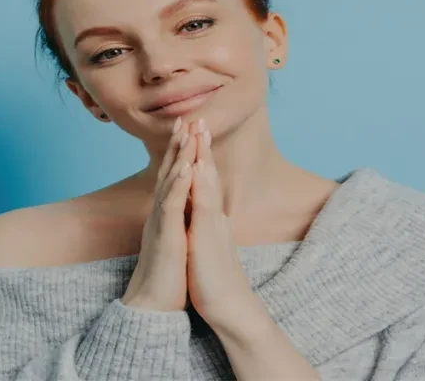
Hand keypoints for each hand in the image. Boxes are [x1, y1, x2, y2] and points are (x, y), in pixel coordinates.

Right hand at [121, 117, 196, 311]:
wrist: (154, 304)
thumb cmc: (168, 276)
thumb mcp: (178, 241)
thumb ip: (180, 222)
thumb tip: (188, 211)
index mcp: (168, 214)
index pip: (175, 176)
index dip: (181, 152)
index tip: (190, 129)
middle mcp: (161, 213)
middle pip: (169, 171)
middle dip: (178, 145)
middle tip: (186, 118)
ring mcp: (161, 223)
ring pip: (169, 182)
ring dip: (178, 156)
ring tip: (186, 132)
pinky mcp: (165, 236)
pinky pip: (171, 206)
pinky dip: (178, 185)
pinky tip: (185, 168)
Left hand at [185, 118, 257, 327]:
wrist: (230, 308)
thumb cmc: (216, 282)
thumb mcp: (206, 249)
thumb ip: (204, 232)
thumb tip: (198, 222)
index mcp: (210, 220)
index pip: (204, 182)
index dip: (200, 157)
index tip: (194, 134)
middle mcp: (214, 217)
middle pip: (208, 174)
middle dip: (202, 146)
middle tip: (199, 117)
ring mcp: (213, 224)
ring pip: (207, 182)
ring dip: (203, 154)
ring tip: (199, 129)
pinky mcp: (208, 235)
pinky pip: (204, 203)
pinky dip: (200, 181)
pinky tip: (197, 164)